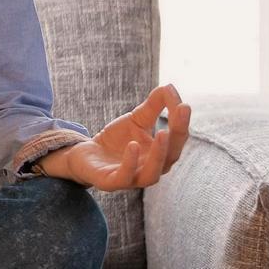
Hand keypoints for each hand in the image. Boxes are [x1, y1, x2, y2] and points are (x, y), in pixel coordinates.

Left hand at [40, 83, 192, 190]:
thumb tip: (169, 86)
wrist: (85, 154)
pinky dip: (130, 162)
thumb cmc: (116, 139)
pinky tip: (133, 144)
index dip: (181, 122)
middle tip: (181, 110)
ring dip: (159, 154)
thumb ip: (153, 106)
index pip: (177, 139)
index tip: (183, 103)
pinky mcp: (112, 182)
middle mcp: (152, 169)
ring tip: (162, 132)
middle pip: (171, 156)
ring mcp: (133, 178)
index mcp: (161, 155)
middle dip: (178, 134)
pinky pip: (125, 176)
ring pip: (153, 174)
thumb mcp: (135, 120)